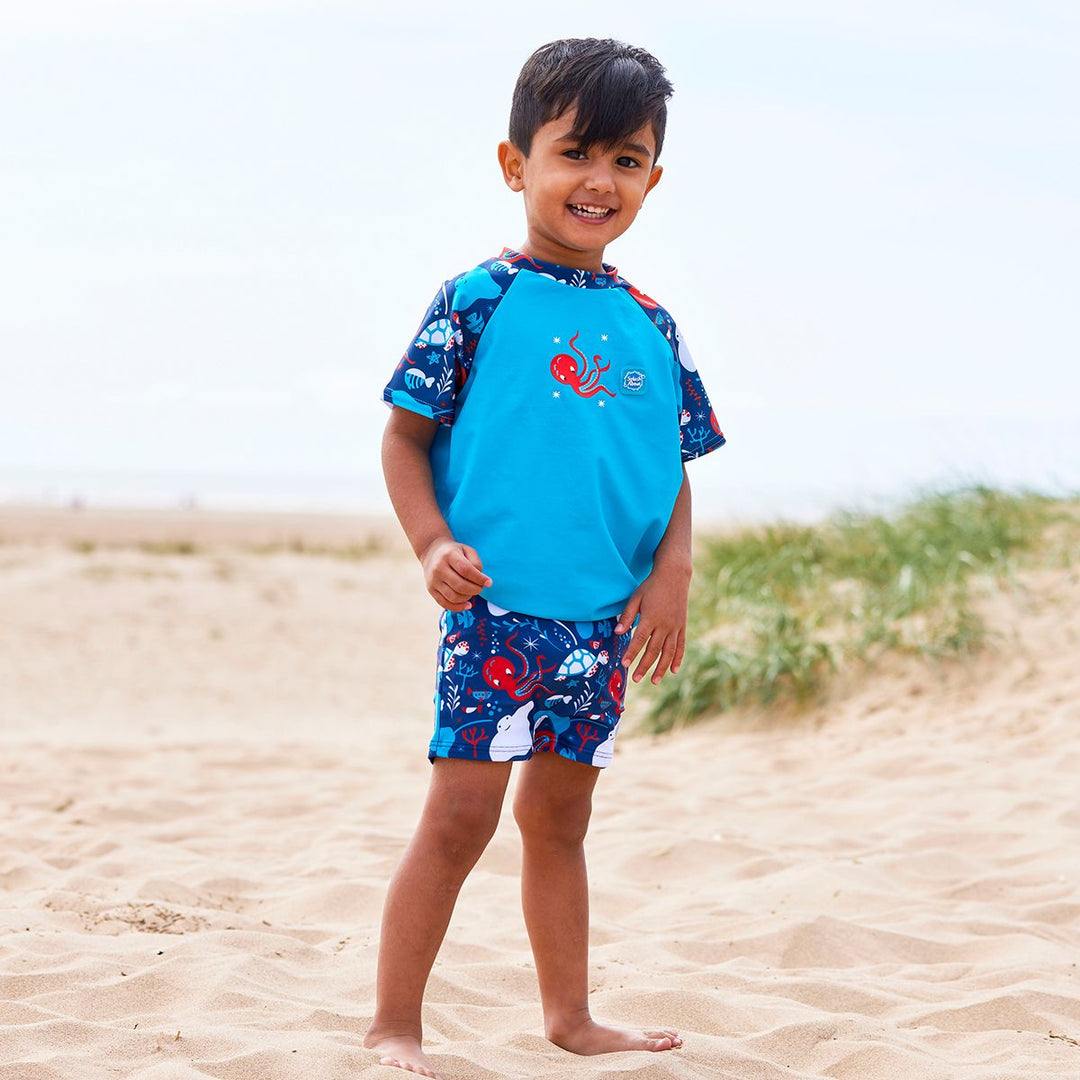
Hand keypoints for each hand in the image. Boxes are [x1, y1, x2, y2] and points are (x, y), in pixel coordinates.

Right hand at [421, 537, 491, 611]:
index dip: (479, 578)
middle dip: (475, 590)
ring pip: (453, 596)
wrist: (431, 551)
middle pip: (460, 585)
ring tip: (472, 593)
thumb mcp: (467, 550)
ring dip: (467, 598)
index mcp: (449, 555)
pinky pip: (444, 603)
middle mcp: (439, 568)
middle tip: (480, 588)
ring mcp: (433, 580)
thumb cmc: (454, 552)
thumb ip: (476, 563)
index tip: (489, 583)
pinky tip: (467, 605)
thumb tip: (481, 580)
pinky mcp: (431, 590)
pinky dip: (458, 607)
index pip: (466, 570)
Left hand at [614, 562, 691, 684]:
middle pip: (653, 650)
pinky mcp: (682, 626)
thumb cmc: (651, 586)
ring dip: (661, 668)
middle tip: (635, 679)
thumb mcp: (636, 597)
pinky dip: (677, 659)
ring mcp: (675, 627)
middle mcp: (664, 625)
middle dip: (644, 666)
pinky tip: (673, 670)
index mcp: (651, 617)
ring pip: (668, 652)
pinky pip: (681, 646)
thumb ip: (627, 616)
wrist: (674, 576)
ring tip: (654, 681)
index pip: (639, 639)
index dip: (632, 653)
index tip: (624, 664)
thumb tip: (617, 632)